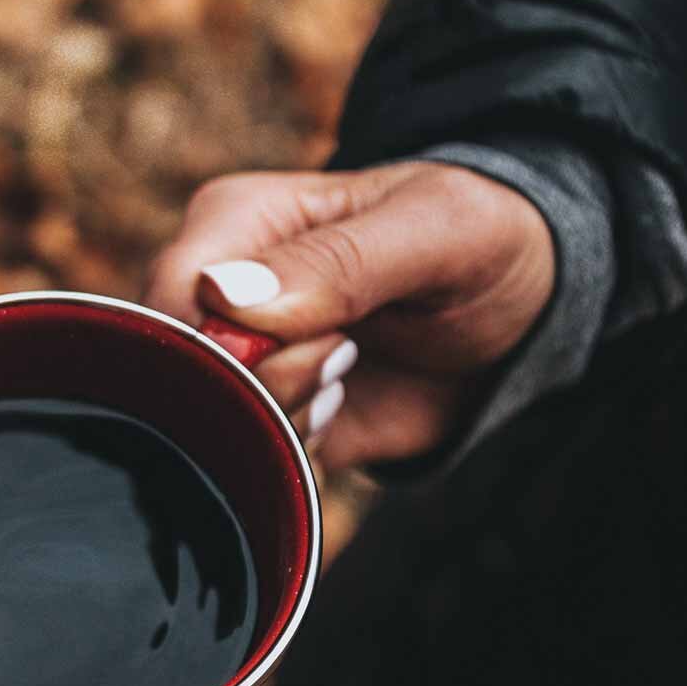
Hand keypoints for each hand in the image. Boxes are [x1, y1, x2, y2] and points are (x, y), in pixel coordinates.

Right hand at [145, 158, 555, 465]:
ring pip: (208, 426)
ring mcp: (238, 361)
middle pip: (179, 372)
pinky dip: (294, 454)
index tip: (328, 339)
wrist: (516, 306)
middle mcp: (215, 295)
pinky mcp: (266, 418)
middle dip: (263, 389)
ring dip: (284, 422)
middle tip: (344, 358)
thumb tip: (223, 298)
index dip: (229, 343)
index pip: (171, 298)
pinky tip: (339, 407)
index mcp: (232, 225)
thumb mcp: (431, 230)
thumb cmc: (472, 236)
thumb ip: (335, 263)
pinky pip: (245, 460)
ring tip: (347, 372)